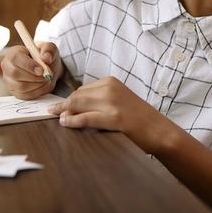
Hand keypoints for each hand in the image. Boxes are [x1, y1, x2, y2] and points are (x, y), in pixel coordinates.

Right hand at [1, 42, 63, 99]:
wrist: (46, 69)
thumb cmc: (44, 57)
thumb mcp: (49, 48)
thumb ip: (49, 49)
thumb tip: (46, 58)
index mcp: (14, 53)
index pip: (15, 58)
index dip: (28, 64)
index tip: (41, 70)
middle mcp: (8, 67)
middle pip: (15, 74)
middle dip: (34, 76)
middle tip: (46, 75)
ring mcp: (10, 81)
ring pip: (21, 87)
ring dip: (37, 84)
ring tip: (46, 79)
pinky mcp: (15, 92)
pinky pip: (25, 95)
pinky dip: (38, 91)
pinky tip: (43, 85)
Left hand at [47, 76, 179, 154]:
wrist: (159, 130)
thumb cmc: (139, 118)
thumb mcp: (119, 100)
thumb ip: (100, 100)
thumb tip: (74, 108)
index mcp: (111, 82)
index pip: (83, 89)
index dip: (69, 99)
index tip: (60, 105)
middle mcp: (110, 88)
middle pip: (78, 95)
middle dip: (63, 104)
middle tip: (52, 111)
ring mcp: (112, 103)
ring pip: (78, 104)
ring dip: (64, 111)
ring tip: (56, 118)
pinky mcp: (113, 118)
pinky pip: (85, 118)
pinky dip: (72, 120)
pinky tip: (65, 123)